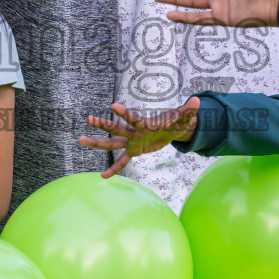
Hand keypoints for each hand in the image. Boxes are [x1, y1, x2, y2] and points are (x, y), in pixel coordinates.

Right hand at [80, 99, 200, 177]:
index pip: (134, 118)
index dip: (125, 113)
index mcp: (145, 124)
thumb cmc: (177, 121)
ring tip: (80, 140)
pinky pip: (122, 161)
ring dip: (97, 143)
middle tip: (88, 119)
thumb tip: (197, 100)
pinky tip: (103, 177)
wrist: (173, 129)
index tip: (113, 106)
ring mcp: (133, 142)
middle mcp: (135, 132)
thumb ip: (189, 111)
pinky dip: (114, 169)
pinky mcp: (135, 150)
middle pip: (116, 129)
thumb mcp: (184, 118)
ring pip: (112, 144)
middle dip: (103, 125)